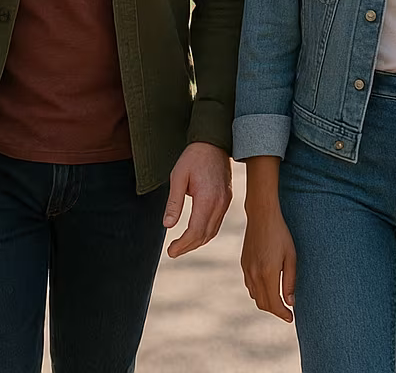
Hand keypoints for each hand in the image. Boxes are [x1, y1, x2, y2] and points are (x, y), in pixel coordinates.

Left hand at [164, 142, 232, 257]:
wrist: (214, 142)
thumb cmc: (193, 157)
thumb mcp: (178, 177)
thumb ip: (174, 202)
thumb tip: (167, 225)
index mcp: (207, 199)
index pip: (195, 231)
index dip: (182, 245)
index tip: (170, 251)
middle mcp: (220, 203)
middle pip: (205, 235)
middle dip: (188, 247)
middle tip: (173, 252)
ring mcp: (226, 202)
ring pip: (213, 231)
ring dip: (197, 242)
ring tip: (182, 246)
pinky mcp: (227, 199)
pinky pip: (217, 223)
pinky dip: (206, 232)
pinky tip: (196, 233)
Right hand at [240, 203, 296, 322]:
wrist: (261, 216)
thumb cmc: (281, 234)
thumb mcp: (291, 257)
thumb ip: (290, 281)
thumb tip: (290, 302)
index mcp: (268, 273)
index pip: (274, 303)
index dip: (283, 313)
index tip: (291, 317)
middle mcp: (254, 274)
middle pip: (263, 304)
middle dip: (275, 311)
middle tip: (287, 311)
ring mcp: (247, 269)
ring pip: (255, 296)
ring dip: (267, 302)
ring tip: (279, 301)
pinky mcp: (243, 264)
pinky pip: (250, 286)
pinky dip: (259, 292)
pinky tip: (268, 287)